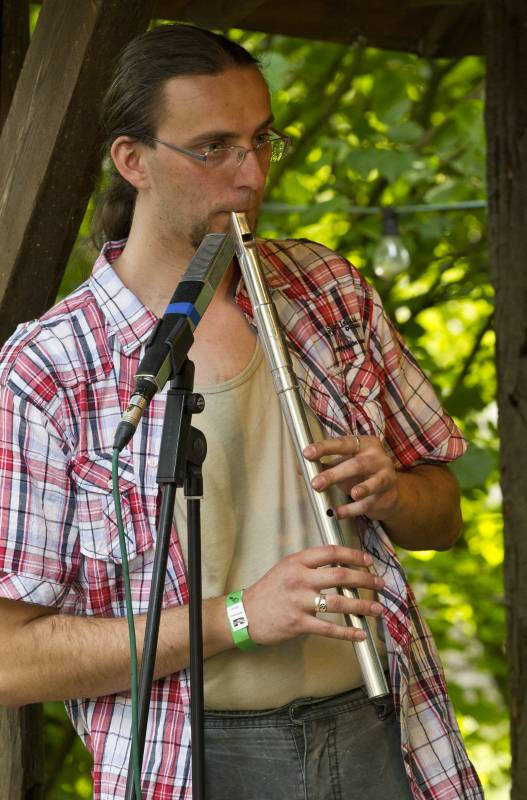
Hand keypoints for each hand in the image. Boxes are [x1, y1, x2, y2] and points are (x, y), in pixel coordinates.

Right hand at [242, 545, 383, 646]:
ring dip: (362, 606)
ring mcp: (299, 601)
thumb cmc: (269, 591)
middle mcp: (299, 578)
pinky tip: (360, 633)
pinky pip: (328, 628)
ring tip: (376, 609)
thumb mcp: (286, 569)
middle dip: (366, 579)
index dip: (353, 555)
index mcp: (297, 562)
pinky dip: (347, 632)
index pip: (331, 552)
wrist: (245, 614)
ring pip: (339, 602)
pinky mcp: (298, 623)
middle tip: (380, 584)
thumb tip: (340, 565)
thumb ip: (310, 565)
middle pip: (341, 575)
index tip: (369, 561)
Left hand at [303, 434, 398, 521]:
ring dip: (361, 489)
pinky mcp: (387, 495)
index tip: (307, 453)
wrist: (387, 491)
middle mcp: (378, 457)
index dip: (325, 448)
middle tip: (316, 484)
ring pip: (373, 483)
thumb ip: (323, 464)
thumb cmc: (361, 473)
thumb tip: (300, 467)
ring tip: (351, 494)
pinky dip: (353, 509)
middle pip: (357, 465)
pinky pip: (370, 503)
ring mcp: (386, 476)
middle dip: (335, 475)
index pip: (343, 443)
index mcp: (364, 444)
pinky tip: (340, 513)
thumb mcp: (343, 464)